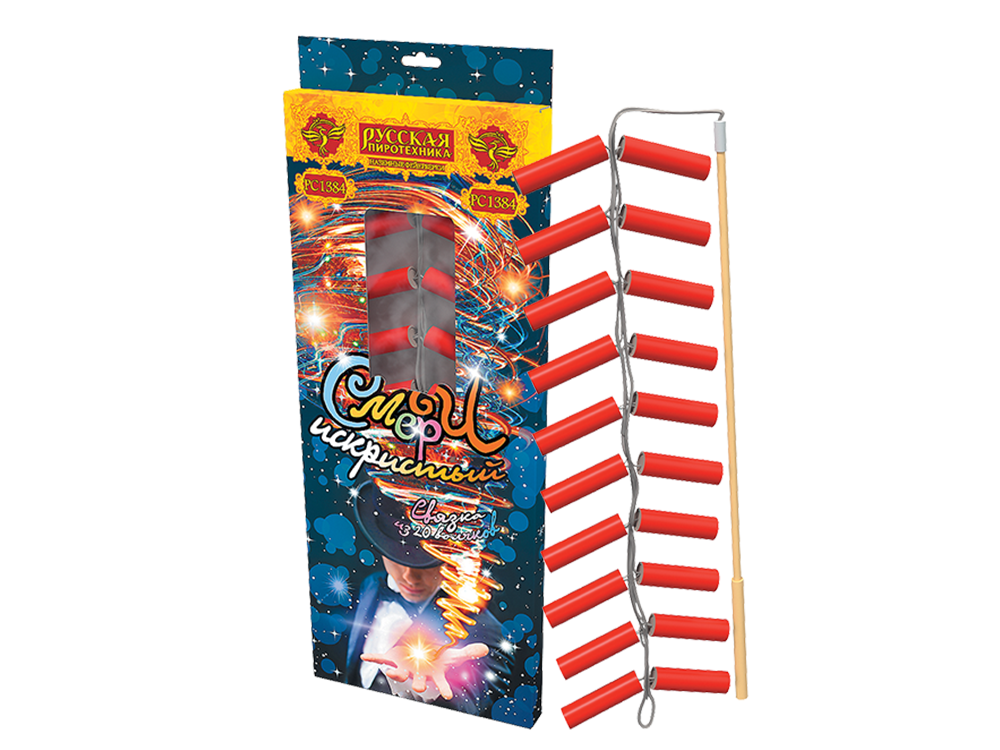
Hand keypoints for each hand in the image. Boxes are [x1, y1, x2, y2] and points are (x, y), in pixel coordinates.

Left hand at [361, 642, 488, 699]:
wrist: (419, 654)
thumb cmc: (436, 658)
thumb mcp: (453, 654)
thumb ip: (468, 653)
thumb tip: (486, 649)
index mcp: (432, 673)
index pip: (440, 682)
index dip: (444, 687)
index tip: (448, 695)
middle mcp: (417, 674)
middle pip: (418, 682)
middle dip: (419, 685)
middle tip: (420, 688)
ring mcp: (404, 667)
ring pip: (399, 672)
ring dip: (396, 673)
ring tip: (393, 673)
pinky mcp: (393, 660)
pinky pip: (382, 659)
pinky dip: (374, 658)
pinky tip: (365, 657)